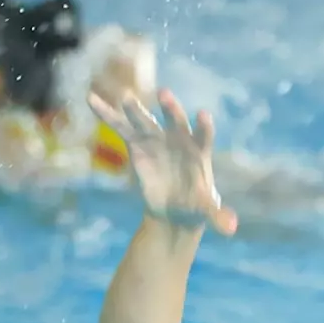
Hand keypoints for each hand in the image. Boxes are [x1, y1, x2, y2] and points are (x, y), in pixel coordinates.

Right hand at [88, 88, 236, 234]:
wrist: (175, 208)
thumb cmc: (195, 205)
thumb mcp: (207, 212)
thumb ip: (218, 216)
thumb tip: (231, 228)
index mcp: (200, 152)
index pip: (204, 135)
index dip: (204, 126)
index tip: (203, 115)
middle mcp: (178, 140)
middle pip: (176, 122)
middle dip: (171, 109)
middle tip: (165, 94)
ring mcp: (157, 139)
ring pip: (146, 121)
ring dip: (136, 109)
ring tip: (126, 97)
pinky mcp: (137, 144)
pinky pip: (121, 127)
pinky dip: (107, 114)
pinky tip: (92, 99)